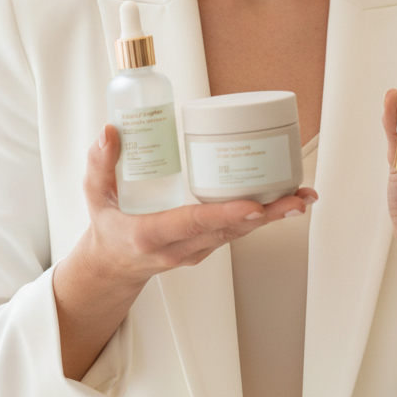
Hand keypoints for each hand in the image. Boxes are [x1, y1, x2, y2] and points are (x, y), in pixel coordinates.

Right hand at [53, 123, 315, 379]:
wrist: (112, 265)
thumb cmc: (107, 225)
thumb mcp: (94, 195)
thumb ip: (100, 164)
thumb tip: (110, 131)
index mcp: (149, 235)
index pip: (192, 223)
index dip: (224, 214)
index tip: (253, 207)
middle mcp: (178, 248)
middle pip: (227, 231)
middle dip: (265, 215)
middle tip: (295, 198)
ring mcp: (195, 251)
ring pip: (238, 233)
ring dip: (272, 217)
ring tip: (301, 197)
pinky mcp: (207, 247)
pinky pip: (237, 232)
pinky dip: (263, 218)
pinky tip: (287, 202)